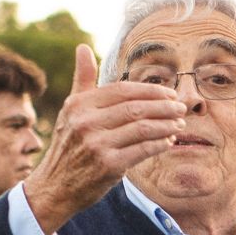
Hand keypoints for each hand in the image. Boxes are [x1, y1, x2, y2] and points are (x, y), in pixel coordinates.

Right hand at [20, 44, 186, 233]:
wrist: (54, 187)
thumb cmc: (68, 145)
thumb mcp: (70, 110)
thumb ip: (83, 79)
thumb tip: (83, 47)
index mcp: (79, 104)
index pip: (123, 90)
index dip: (150, 90)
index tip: (169, 94)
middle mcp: (86, 122)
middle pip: (136, 107)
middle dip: (164, 106)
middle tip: (181, 107)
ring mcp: (96, 144)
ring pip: (143, 128)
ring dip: (166, 125)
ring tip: (179, 124)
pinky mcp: (108, 165)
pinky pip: (143, 150)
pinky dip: (160, 144)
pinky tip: (168, 141)